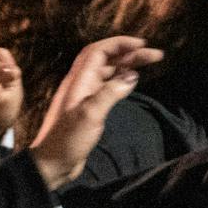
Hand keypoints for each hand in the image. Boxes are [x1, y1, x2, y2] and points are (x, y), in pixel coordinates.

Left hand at [28, 36, 163, 188]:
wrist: (52, 163)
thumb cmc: (68, 140)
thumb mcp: (89, 115)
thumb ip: (110, 93)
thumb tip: (132, 76)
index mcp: (78, 81)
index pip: (99, 51)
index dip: (120, 44)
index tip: (142, 45)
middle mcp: (81, 83)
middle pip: (106, 58)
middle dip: (129, 53)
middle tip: (155, 55)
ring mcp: (85, 95)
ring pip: (108, 71)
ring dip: (127, 65)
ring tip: (148, 63)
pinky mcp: (89, 108)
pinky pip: (107, 85)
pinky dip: (121, 79)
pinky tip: (132, 80)